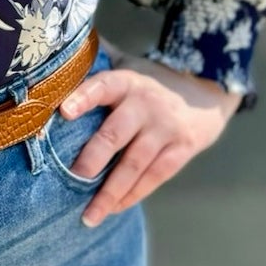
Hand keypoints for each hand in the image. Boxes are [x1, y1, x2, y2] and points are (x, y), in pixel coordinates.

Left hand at [59, 52, 242, 226]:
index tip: (64, 111)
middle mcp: (146, 104)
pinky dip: (133, 195)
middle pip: (115, 133)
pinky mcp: (182, 149)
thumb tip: (59, 51)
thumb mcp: (128, 65)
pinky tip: (114, 208)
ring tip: (89, 214)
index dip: (83, 97)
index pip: (103, 86)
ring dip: (110, 191)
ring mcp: (166, 128)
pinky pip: (155, 176)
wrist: (206, 93)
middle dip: (92, 158)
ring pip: (134, 163)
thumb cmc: (150, 85)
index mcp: (127, 82)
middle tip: (72, 178)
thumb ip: (98, 60)